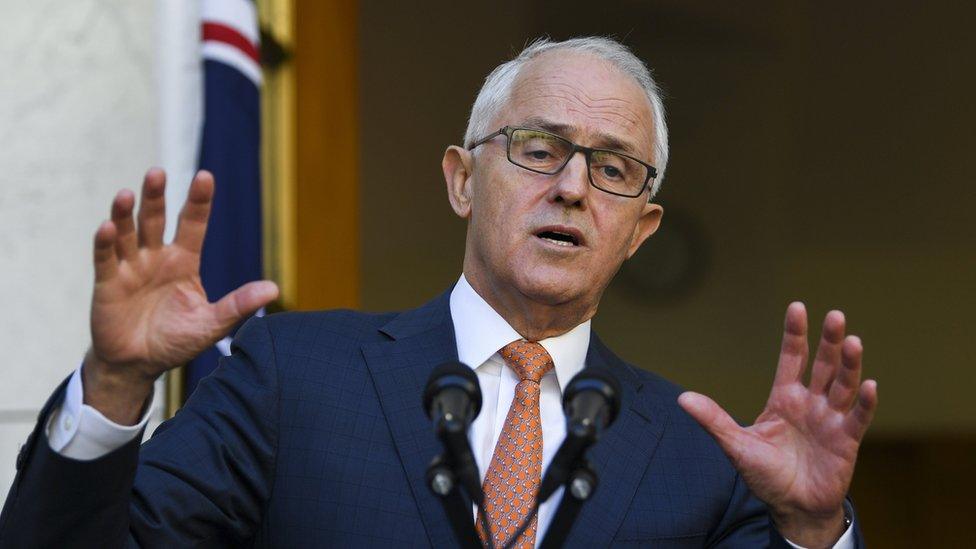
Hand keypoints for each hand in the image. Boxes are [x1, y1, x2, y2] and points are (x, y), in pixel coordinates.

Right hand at [84, 168, 278, 423]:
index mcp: (184, 261)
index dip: (199, 201)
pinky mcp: (109, 284)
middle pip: (156, 219)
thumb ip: (238, 305)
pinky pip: (106, 259)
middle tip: (157, 172)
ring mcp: (131, 268)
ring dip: (125, 213)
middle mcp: (157, 257)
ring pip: (128, 233)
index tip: (205, 176)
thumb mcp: (212, 324)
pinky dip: (106, 242)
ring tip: (127, 194)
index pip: (193, 224)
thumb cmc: (176, 340)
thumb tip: (275, 289)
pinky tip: (107, 227)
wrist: (139, 365)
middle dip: (156, 196)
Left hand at [678, 303, 877, 547]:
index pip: (792, 358)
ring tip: (853, 342)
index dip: (795, 334)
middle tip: (836, 316)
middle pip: (824, 365)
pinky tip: (869, 385)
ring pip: (843, 385)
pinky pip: (858, 418)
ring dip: (850, 364)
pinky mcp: (846, 441)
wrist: (791, 507)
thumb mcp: (736, 445)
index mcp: (785, 398)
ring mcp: (831, 420)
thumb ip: (714, 420)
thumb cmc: (766, 475)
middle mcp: (811, 403)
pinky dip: (864, 402)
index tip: (797, 307)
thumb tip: (682, 398)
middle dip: (830, 341)